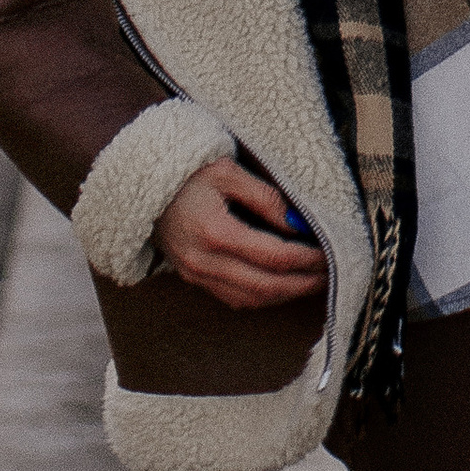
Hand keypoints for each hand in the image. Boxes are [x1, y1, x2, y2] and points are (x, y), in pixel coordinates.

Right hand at [154, 156, 327, 310]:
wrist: (139, 185)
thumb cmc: (186, 171)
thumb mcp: (228, 172)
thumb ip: (266, 198)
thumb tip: (298, 225)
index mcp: (216, 233)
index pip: (275, 257)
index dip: (307, 260)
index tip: (330, 254)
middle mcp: (205, 262)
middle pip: (266, 287)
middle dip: (303, 284)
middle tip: (330, 275)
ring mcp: (196, 274)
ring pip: (251, 299)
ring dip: (284, 295)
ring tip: (311, 282)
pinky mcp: (192, 278)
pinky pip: (233, 298)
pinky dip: (261, 296)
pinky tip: (280, 285)